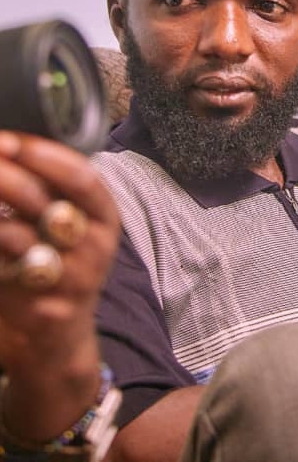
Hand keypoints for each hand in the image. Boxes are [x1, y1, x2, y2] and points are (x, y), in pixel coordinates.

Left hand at [0, 130, 119, 440]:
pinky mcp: (42, 308)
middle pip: (48, 205)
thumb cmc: (62, 265)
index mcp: (105, 218)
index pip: (83, 178)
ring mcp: (70, 281)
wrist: (57, 339)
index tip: (9, 141)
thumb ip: (52, 189)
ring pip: (18, 237)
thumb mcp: (72, 223)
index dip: (44, 156)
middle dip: (6, 178)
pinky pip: (5, 269)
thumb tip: (9, 146)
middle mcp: (95, 248)